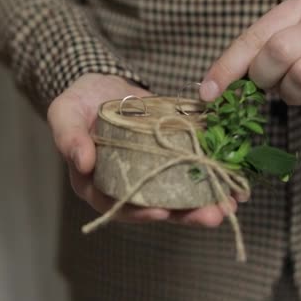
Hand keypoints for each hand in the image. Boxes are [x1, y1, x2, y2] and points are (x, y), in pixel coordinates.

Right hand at [47, 74, 239, 226]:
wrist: (104, 85)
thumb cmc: (79, 102)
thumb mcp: (64, 113)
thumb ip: (68, 136)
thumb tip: (81, 163)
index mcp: (98, 183)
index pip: (118, 205)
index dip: (139, 212)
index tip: (162, 213)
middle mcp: (128, 184)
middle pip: (157, 207)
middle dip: (187, 215)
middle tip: (213, 216)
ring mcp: (152, 173)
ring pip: (180, 195)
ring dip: (207, 201)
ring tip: (232, 204)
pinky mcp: (171, 158)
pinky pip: (192, 170)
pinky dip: (214, 175)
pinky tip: (236, 178)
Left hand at [200, 0, 300, 124]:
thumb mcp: (282, 52)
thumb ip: (251, 61)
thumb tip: (209, 90)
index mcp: (299, 9)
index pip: (254, 37)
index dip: (227, 67)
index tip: (208, 94)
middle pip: (279, 51)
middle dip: (267, 78)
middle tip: (274, 87)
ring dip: (293, 96)